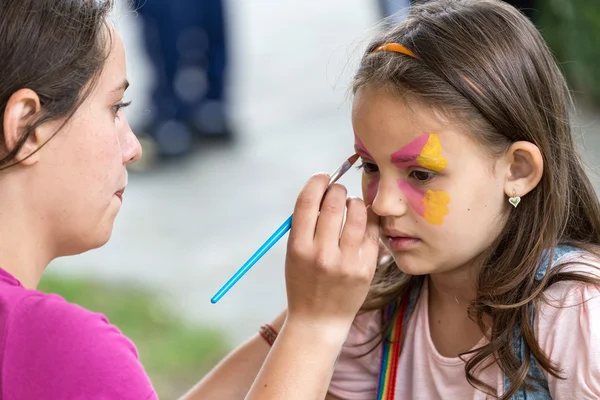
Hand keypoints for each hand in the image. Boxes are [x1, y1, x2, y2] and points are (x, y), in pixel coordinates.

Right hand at [284, 173, 379, 334]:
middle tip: (338, 190)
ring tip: (351, 204)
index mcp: (298, 247)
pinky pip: (372, 232)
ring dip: (354, 201)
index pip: (307, 201)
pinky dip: (368, 219)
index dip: (316, 182)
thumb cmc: (303, 282)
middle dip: (337, 189)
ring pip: (357, 213)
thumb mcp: (293, 253)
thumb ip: (305, 224)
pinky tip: (363, 220)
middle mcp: (321, 254)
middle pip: (333, 203)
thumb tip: (322, 189)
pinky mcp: (365, 269)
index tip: (322, 177)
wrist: (318, 320)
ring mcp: (346, 262)